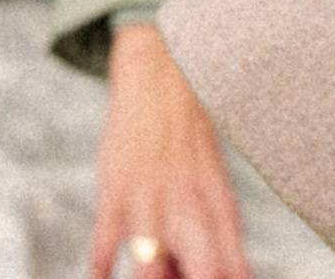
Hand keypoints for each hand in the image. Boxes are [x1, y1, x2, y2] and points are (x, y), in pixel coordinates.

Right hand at [90, 23, 250, 278]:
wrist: (162, 75)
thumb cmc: (190, 142)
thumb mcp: (212, 184)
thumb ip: (212, 236)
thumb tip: (217, 277)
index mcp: (219, 207)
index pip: (232, 267)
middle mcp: (189, 207)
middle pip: (201, 270)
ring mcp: (151, 197)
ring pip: (151, 261)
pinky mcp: (116, 186)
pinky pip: (107, 235)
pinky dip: (102, 264)